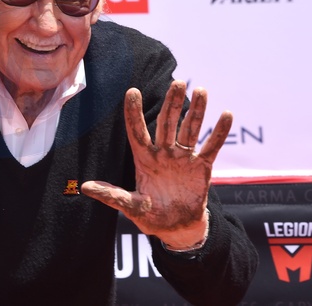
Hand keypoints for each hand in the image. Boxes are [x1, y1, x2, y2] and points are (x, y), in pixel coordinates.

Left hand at [82, 80, 232, 247]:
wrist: (178, 227)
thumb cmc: (151, 216)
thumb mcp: (131, 206)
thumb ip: (112, 196)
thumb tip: (86, 187)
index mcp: (145, 159)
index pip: (137, 132)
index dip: (134, 113)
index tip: (132, 91)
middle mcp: (164, 153)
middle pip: (167, 123)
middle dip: (172, 103)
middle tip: (177, 82)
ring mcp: (184, 157)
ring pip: (190, 129)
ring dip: (196, 111)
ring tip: (200, 90)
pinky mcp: (202, 166)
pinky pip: (211, 146)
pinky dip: (219, 132)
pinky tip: (225, 114)